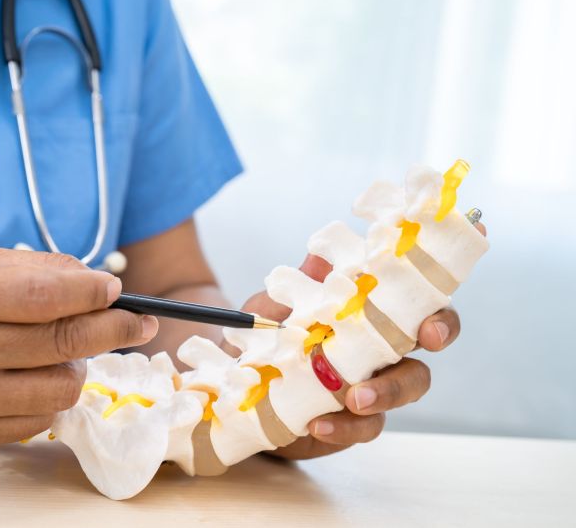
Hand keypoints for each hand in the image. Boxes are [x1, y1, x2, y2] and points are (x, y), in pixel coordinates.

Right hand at [0, 249, 157, 445]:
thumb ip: (32, 268)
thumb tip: (93, 280)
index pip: (47, 296)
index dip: (93, 292)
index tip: (116, 289)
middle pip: (65, 342)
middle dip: (116, 329)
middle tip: (140, 322)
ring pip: (63, 386)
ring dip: (78, 363)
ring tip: (62, 347)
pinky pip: (41, 416)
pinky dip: (50, 393)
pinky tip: (33, 374)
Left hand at [238, 223, 485, 458]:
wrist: (242, 383)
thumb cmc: (271, 334)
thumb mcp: (278, 304)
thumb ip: (305, 283)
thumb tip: (323, 254)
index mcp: (371, 311)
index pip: (419, 301)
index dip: (439, 308)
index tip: (433, 321)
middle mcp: (381, 347)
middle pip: (427, 346)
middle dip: (434, 339)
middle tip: (426, 340)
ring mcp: (372, 384)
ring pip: (406, 387)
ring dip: (387, 392)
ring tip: (355, 398)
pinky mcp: (354, 420)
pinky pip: (365, 427)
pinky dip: (346, 427)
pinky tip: (318, 424)